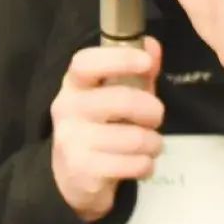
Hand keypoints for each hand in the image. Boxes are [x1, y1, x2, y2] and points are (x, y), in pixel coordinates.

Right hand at [50, 40, 166, 222]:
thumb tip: (153, 46)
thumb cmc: (101, 126)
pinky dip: (147, 165)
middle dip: (153, 110)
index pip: (86, 63)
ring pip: (134, 138)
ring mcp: (72, 140)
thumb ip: (138, 72)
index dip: (119, 58)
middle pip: (122, 100)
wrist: (73, 176)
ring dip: (154, 143)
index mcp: (74, 84)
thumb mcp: (117, 94)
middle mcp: (67, 108)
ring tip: (151, 145)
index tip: (146, 62)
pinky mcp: (82, 171)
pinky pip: (133, 165)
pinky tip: (141, 163)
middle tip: (156, 118)